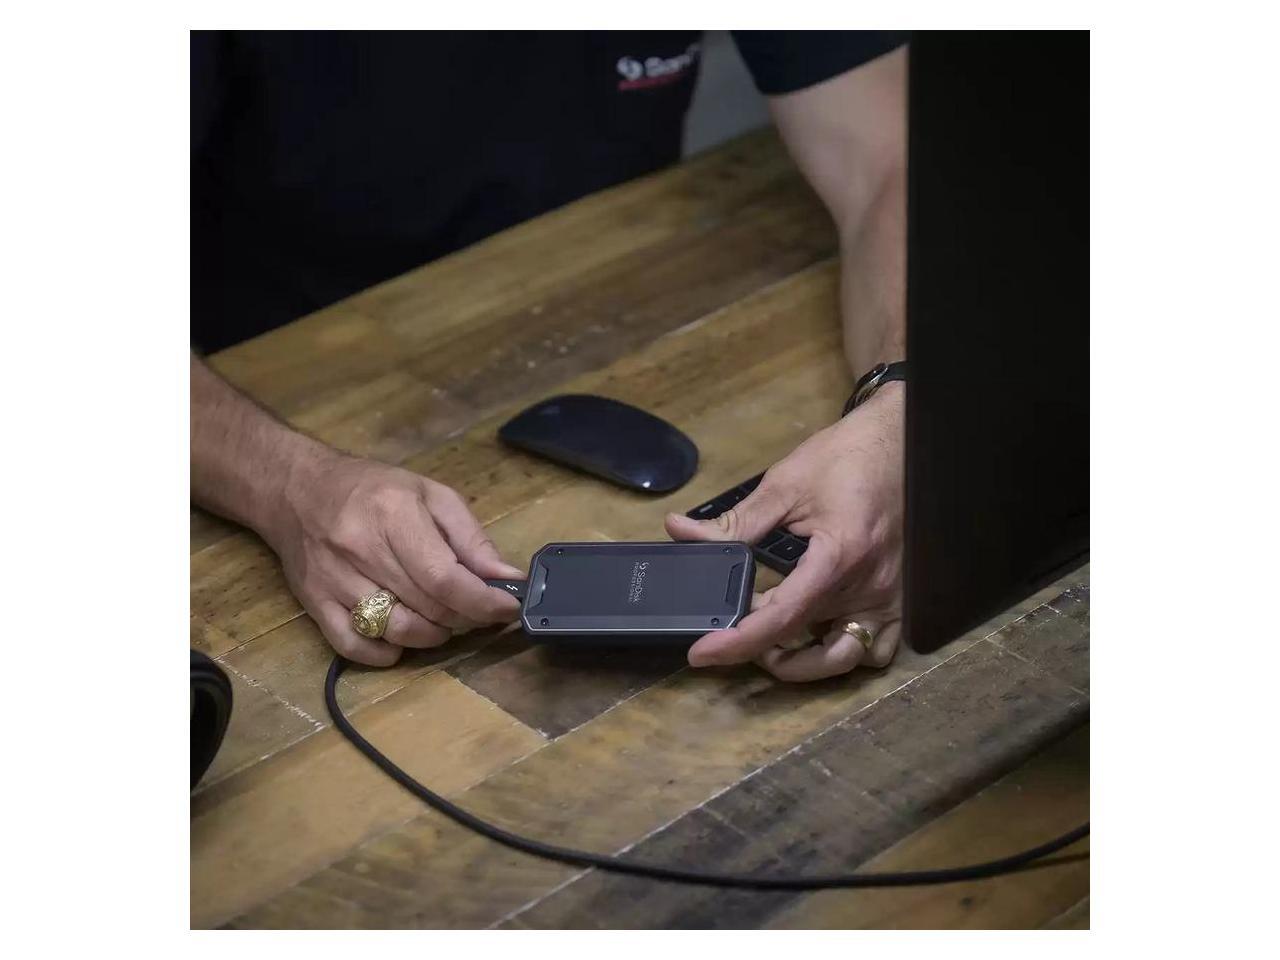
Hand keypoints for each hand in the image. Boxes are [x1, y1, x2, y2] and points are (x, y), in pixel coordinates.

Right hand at [262, 448, 522, 666]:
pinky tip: (402, 637)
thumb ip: (471, 538)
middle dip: (463, 615)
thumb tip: (506, 579)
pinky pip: (355, 647)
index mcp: (393, 514)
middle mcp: (360, 549)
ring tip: (441, 618)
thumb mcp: (431, 495)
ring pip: (395, 631)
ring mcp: (332, 580)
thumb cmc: (373, 489)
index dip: (482, 600)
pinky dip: (386, 653)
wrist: (297, 489)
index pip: (444, 577)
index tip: (506, 608)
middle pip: (426, 607)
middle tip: (475, 607)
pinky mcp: (313, 604)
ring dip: (431, 635)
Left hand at [664, 384, 903, 680]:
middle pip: (813, 647)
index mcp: (839, 556)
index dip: (739, 642)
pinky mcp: (901, 598)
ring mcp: (892, 597)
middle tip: (736, 637)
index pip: (783, 618)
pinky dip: (843, 651)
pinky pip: (876, 647)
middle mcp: (871, 586)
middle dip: (768, 653)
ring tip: (775, 644)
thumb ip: (734, 522)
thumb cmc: (848, 456)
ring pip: (849, 660)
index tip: (703, 653)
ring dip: (808, 663)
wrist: (903, 441)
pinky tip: (818, 632)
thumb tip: (680, 531)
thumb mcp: (785, 484)